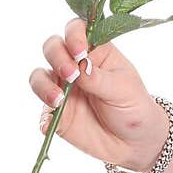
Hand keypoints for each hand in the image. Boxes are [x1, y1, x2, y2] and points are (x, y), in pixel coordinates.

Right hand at [30, 17, 167, 171]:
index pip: (76, 30)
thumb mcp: (123, 90)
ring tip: (58, 100)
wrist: (133, 142)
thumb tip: (79, 68)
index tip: (80, 52)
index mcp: (95, 52)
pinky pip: (42, 110)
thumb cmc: (133, 107)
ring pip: (39, 77)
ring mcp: (62, 88)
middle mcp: (74, 65)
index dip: (73, 35)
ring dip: (44, 85)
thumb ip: (99, 78)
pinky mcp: (56, 112)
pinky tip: (51, 121)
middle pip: (52, 48)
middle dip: (57, 57)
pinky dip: (43, 114)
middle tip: (70, 74)